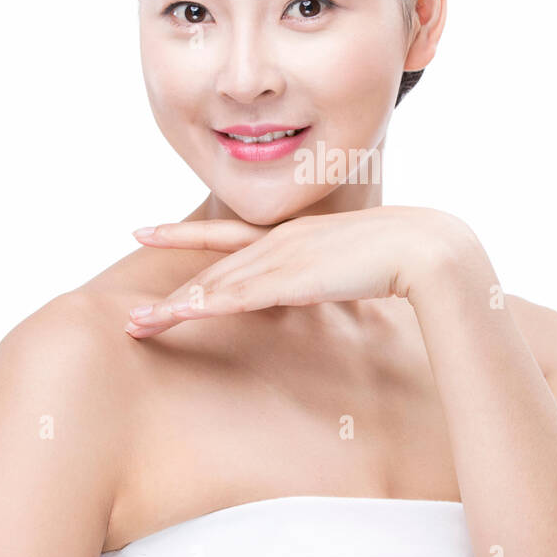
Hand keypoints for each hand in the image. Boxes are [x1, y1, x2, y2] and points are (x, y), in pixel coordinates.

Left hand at [124, 205, 478, 337]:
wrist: (425, 247)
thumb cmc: (404, 255)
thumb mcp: (357, 264)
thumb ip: (335, 273)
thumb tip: (333, 283)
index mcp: (295, 236)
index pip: (228, 235)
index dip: (183, 234)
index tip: (145, 231)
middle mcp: (280, 243)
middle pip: (213, 268)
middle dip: (169, 289)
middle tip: (130, 308)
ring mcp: (283, 260)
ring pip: (216, 285)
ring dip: (174, 308)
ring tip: (137, 325)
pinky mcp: (290, 280)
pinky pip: (236, 297)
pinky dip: (202, 307)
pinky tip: (176, 316)